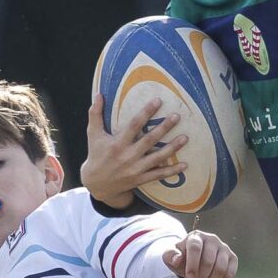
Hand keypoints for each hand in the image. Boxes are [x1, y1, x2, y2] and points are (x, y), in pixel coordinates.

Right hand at [80, 93, 186, 207]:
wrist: (97, 184)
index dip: (146, 112)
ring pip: (157, 158)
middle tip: (177, 116)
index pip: (134, 125)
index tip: (158, 101)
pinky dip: (172, 171)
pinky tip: (185, 165)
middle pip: (149, 140)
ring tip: (185, 137)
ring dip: (172, 148)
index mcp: (117, 144)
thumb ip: (95, 114)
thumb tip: (98, 94)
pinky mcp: (140, 179)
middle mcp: (127, 156)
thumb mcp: (93, 134)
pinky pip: (158, 175)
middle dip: (164, 128)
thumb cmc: (96, 155)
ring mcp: (135, 169)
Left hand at [162, 229, 238, 277]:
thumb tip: (177, 260)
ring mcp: (224, 248)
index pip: (195, 247)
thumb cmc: (181, 258)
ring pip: (220, 269)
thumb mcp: (170, 256)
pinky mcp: (232, 258)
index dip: (193, 264)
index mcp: (196, 236)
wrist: (193, 260)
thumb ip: (169, 256)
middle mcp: (212, 239)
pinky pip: (230, 274)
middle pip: (208, 261)